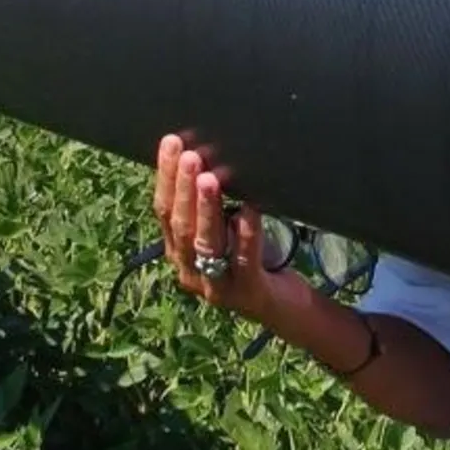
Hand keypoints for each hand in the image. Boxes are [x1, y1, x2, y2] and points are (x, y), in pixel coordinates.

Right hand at [153, 133, 299, 323]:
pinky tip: (249, 209)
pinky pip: (245, 261)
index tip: (171, 144)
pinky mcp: (248, 292)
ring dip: (208, 209)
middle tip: (190, 156)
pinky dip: (246, 233)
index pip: (165, 212)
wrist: (284, 305)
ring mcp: (218, 286)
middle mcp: (191, 271)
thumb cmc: (251, 257)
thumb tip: (207, 155)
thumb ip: (212, 206)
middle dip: (184, 189)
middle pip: (182, 227)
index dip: (165, 178)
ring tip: (210, 179)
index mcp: (179, 252)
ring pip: (207, 245)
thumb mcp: (225, 231)